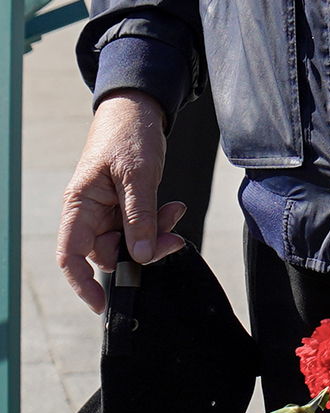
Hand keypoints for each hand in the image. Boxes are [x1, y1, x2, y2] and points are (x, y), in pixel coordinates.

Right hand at [59, 90, 182, 312]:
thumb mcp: (137, 175)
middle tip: (174, 238)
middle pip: (107, 252)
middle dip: (141, 252)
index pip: (70, 256)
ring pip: (128, 242)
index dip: (82, 284)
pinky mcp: (125, 205)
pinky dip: (158, 223)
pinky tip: (174, 209)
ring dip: (155, 235)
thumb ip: (139, 216)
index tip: (103, 304)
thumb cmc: (129, 135)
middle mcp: (88, 212)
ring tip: (176, 213)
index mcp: (79, 206)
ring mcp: (107, 210)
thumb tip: (141, 256)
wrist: (138, 108)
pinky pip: (140, 227)